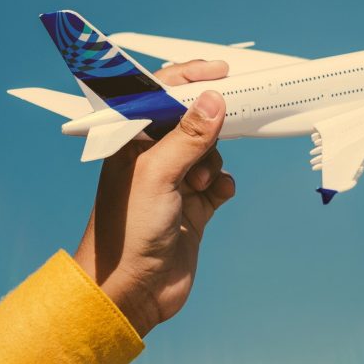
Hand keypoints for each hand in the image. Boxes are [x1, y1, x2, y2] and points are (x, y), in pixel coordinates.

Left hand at [72, 59, 235, 337]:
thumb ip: (189, 135)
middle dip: (209, 125)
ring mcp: (174, 181)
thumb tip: (215, 99)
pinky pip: (219, 182)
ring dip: (212, 163)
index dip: (189, 78)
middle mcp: (152, 156)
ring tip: (198, 185)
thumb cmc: (127, 229)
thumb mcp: (158, 174)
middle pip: (191, 120)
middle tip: (235, 115)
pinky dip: (221, 185)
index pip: (161, 94)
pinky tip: (214, 197)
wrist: (131, 291)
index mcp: (132, 139)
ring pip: (209, 151)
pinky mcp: (193, 207)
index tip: (221, 71)